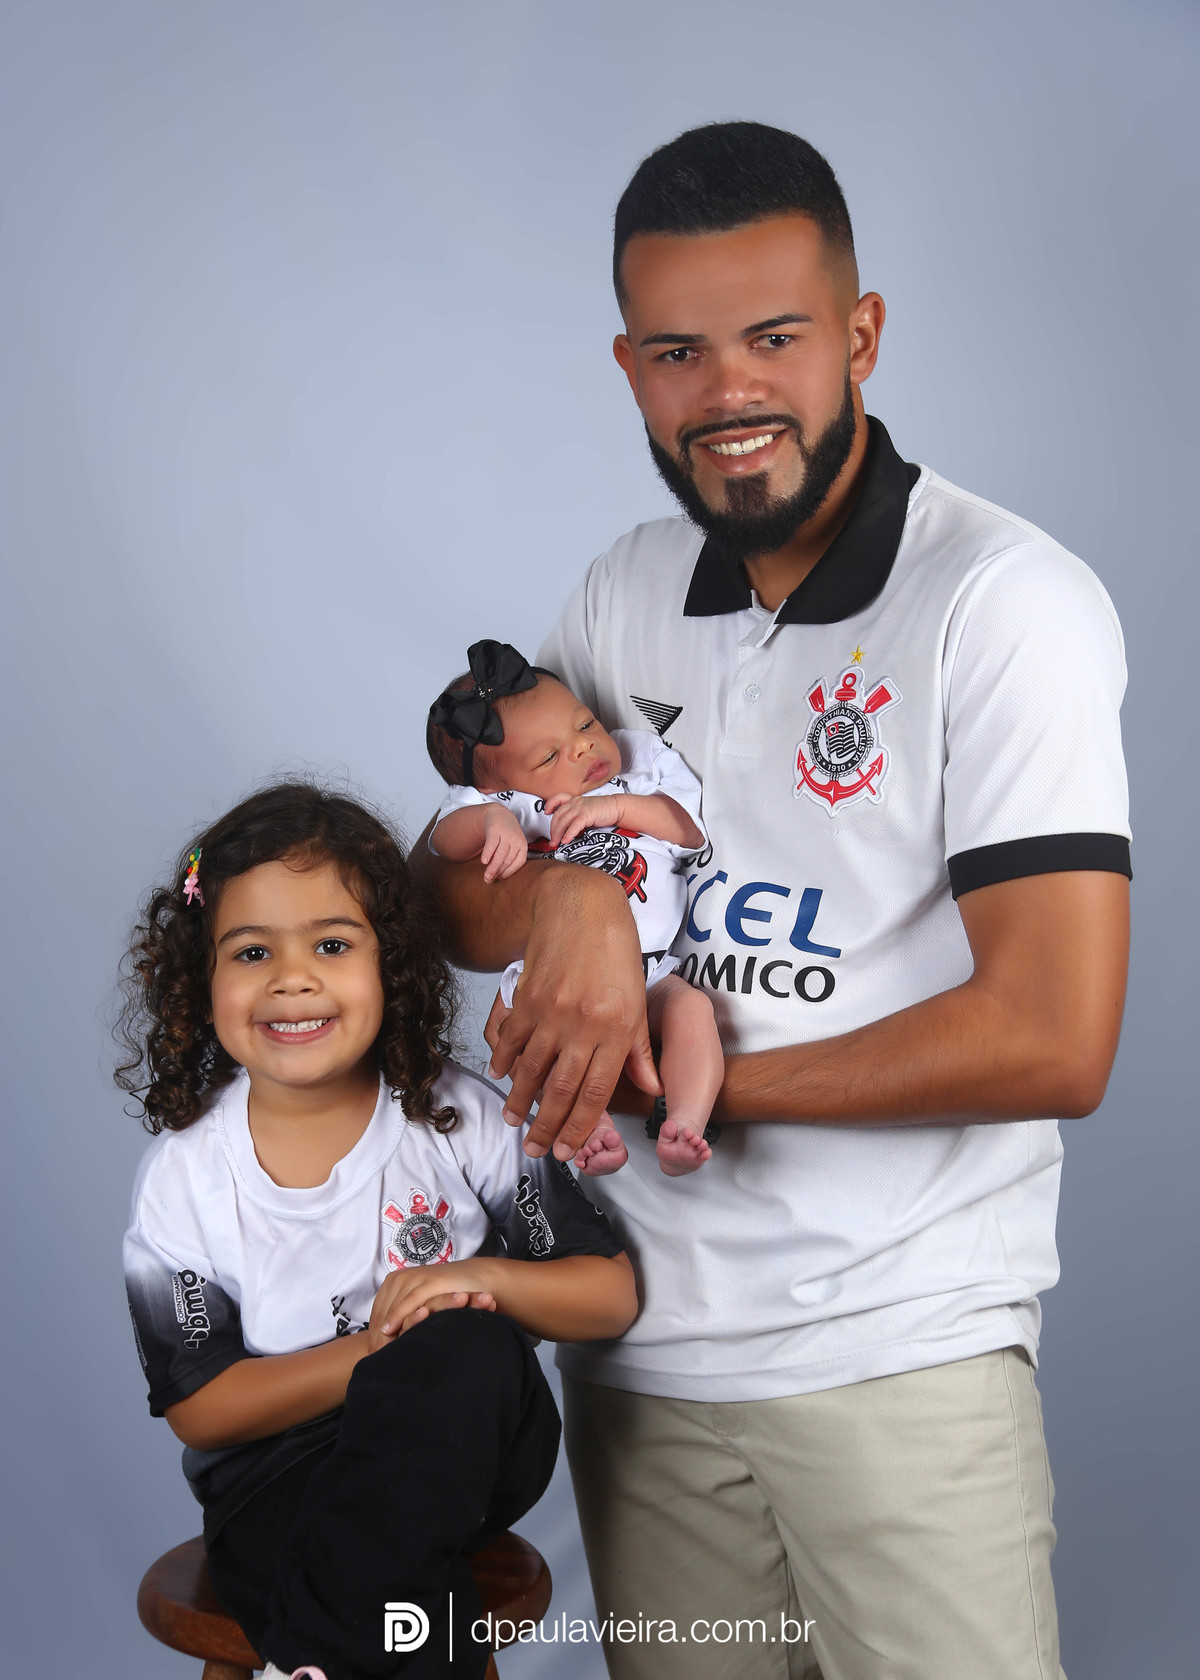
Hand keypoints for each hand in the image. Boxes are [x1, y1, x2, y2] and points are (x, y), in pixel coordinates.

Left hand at [368, 1259, 498, 1351]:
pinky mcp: (429, 1282)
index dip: (374, 1335)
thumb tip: (384, 1342)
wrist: (476, 1278)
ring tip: (382, 1351)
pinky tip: (393, 1330)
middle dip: (378, 1337)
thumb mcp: (419, 1305)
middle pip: (381, 1313)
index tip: (373, 1355)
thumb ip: (404, 1317)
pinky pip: (409, 1302)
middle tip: (376, 1358)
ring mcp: (413, 1278)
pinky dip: (400, 1316)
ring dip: (385, 1332)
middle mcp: (399, 1278)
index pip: (377, 1314)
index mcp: (393, 1282)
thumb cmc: (446, 1296)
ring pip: (391, 1309)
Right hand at [481, 807, 527, 882]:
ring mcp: (506, 835)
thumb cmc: (506, 836)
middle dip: (497, 872)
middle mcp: (516, 841)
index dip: (508, 872)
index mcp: (523, 847)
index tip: (498, 879)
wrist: (499, 815)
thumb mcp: (512, 846)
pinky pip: (492, 843)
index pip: (518, 863)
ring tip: (486, 876)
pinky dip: (488, 853)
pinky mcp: (496, 830)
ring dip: (492, 867)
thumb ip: (507, 859)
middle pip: (507, 860)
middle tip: (488, 880)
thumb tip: (497, 877)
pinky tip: (484, 861)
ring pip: (500, 854)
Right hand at [485, 866, 660, 1159]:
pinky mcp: (527, 997)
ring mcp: (551, 1011)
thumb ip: (639, 1050)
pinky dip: (503, 1061)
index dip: (580, 1127)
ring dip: (520, 1101)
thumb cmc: (616, 953)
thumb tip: (651, 1089)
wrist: (582, 906)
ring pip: (531, 1069)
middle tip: (535, 1150)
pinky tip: (500, 1077)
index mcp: (616, 1029)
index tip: (567, 1150)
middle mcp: (583, 1025)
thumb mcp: (639, 1001)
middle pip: (561, 1089)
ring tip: (513, 1122)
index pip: (596, 1093)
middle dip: (546, 1126)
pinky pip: (511, 1039)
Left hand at [545, 792, 621, 848]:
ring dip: (558, 833)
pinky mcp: (587, 814)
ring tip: (556, 843)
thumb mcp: (586, 811)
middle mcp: (575, 802)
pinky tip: (566, 840)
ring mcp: (581, 807)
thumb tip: (567, 831)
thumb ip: (576, 817)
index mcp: (575, 800)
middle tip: (552, 840)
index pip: (558, 799)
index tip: (546, 812)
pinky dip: (569, 833)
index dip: (550, 805)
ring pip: (563, 820)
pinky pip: (574, 825)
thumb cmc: (603, 811)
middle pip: (558, 815)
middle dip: (553, 829)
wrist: (616, 808)